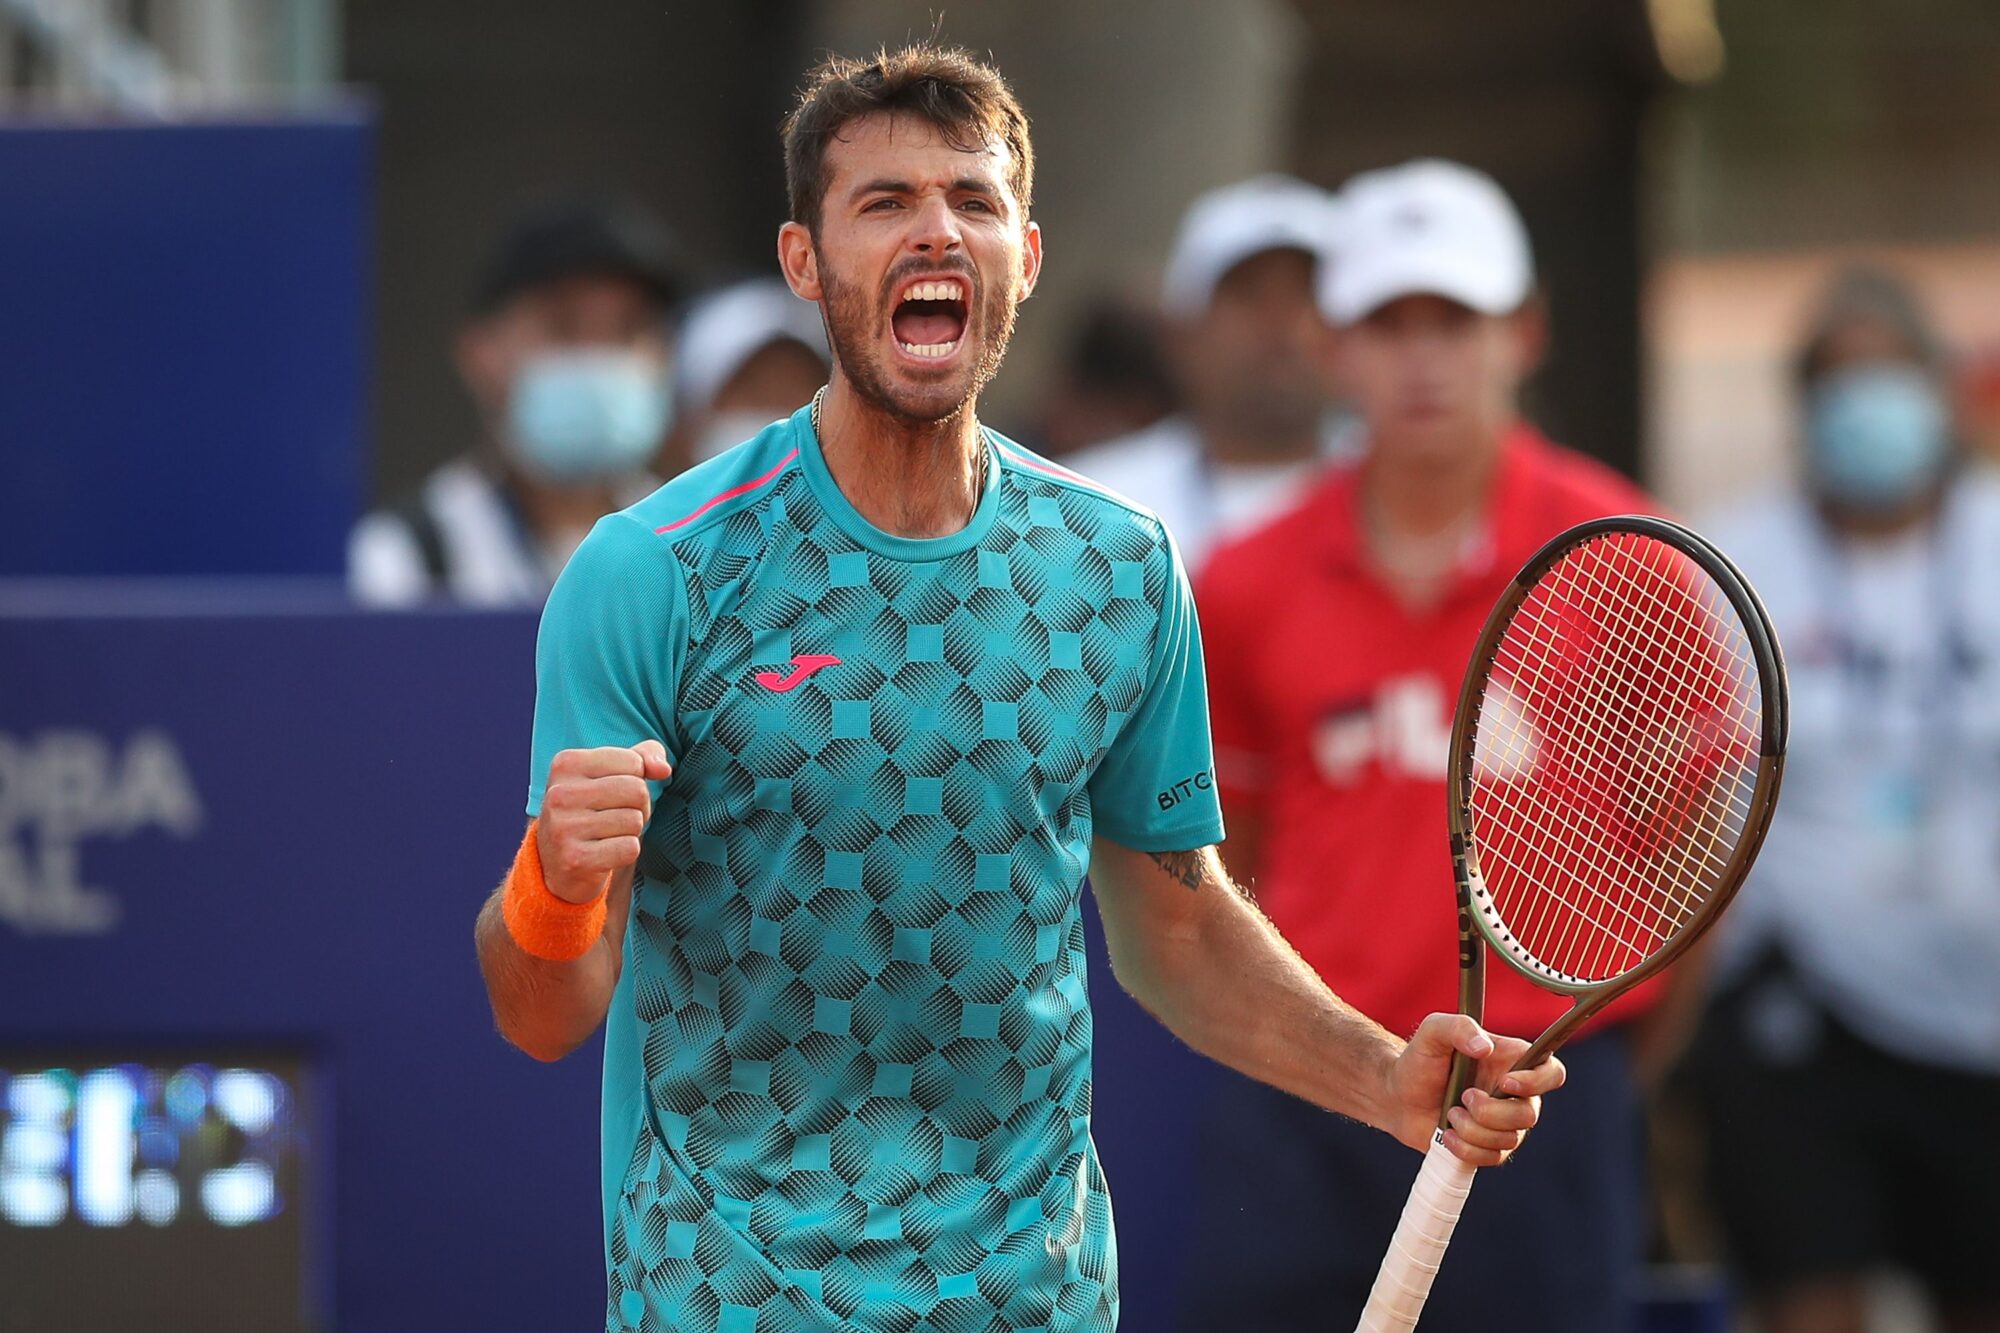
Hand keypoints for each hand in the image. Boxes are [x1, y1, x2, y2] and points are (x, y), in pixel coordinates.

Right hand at [536, 741, 671, 903]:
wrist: (556, 863)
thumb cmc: (591, 810)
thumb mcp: (610, 774)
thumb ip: (642, 757)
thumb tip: (663, 769)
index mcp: (566, 763)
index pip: (633, 761)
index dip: (636, 780)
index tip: (614, 793)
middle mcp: (559, 793)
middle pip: (637, 790)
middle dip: (639, 806)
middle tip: (617, 817)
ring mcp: (563, 827)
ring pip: (635, 820)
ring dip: (631, 831)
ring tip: (607, 835)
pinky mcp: (575, 859)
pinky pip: (630, 848)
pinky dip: (626, 852)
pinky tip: (604, 853)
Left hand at [1380, 1013, 1565, 1165]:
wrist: (1398, 1095)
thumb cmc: (1420, 1059)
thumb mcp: (1434, 1031)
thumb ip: (1459, 1027)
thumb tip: (1484, 1048)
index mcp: (1512, 1062)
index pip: (1551, 1073)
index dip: (1537, 1082)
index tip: (1504, 1083)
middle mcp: (1516, 1095)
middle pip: (1530, 1114)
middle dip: (1490, 1111)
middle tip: (1463, 1097)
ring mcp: (1504, 1123)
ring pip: (1510, 1139)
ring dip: (1473, 1129)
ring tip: (1450, 1113)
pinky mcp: (1489, 1148)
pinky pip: (1492, 1159)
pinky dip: (1466, 1148)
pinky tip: (1448, 1134)